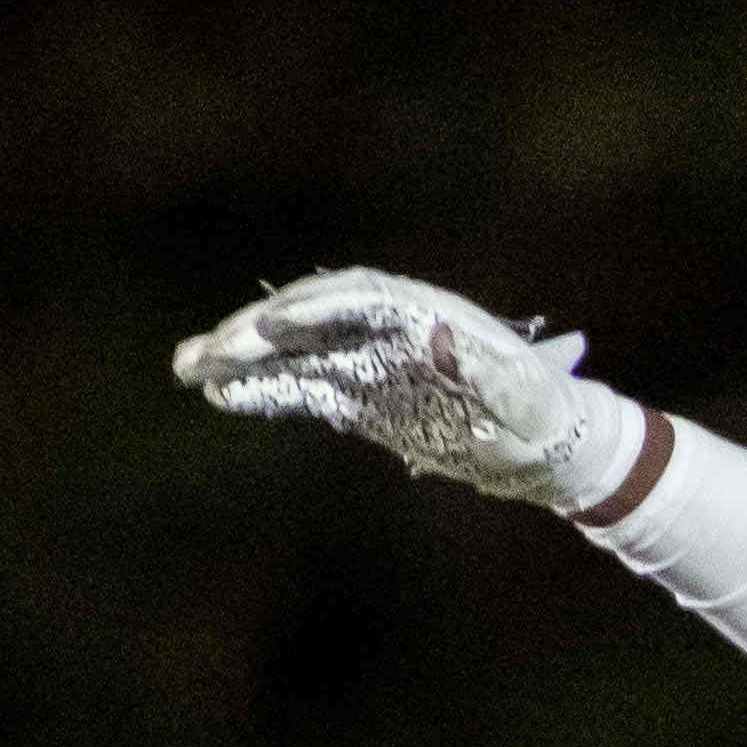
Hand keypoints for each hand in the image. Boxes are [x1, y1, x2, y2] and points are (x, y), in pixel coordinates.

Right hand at [175, 268, 646, 510]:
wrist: (558, 447)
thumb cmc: (548, 421)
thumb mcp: (524, 399)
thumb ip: (481, 368)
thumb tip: (433, 332)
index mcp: (425, 313)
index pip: (354, 299)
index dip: (310, 310)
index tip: (270, 329)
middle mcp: (388, 329)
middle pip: (310, 319)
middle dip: (257, 334)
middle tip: (207, 354)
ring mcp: (372, 360)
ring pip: (296, 353)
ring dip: (242, 360)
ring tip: (188, 369)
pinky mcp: (364, 394)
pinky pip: (305, 388)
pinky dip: (265, 392)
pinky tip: (221, 395)